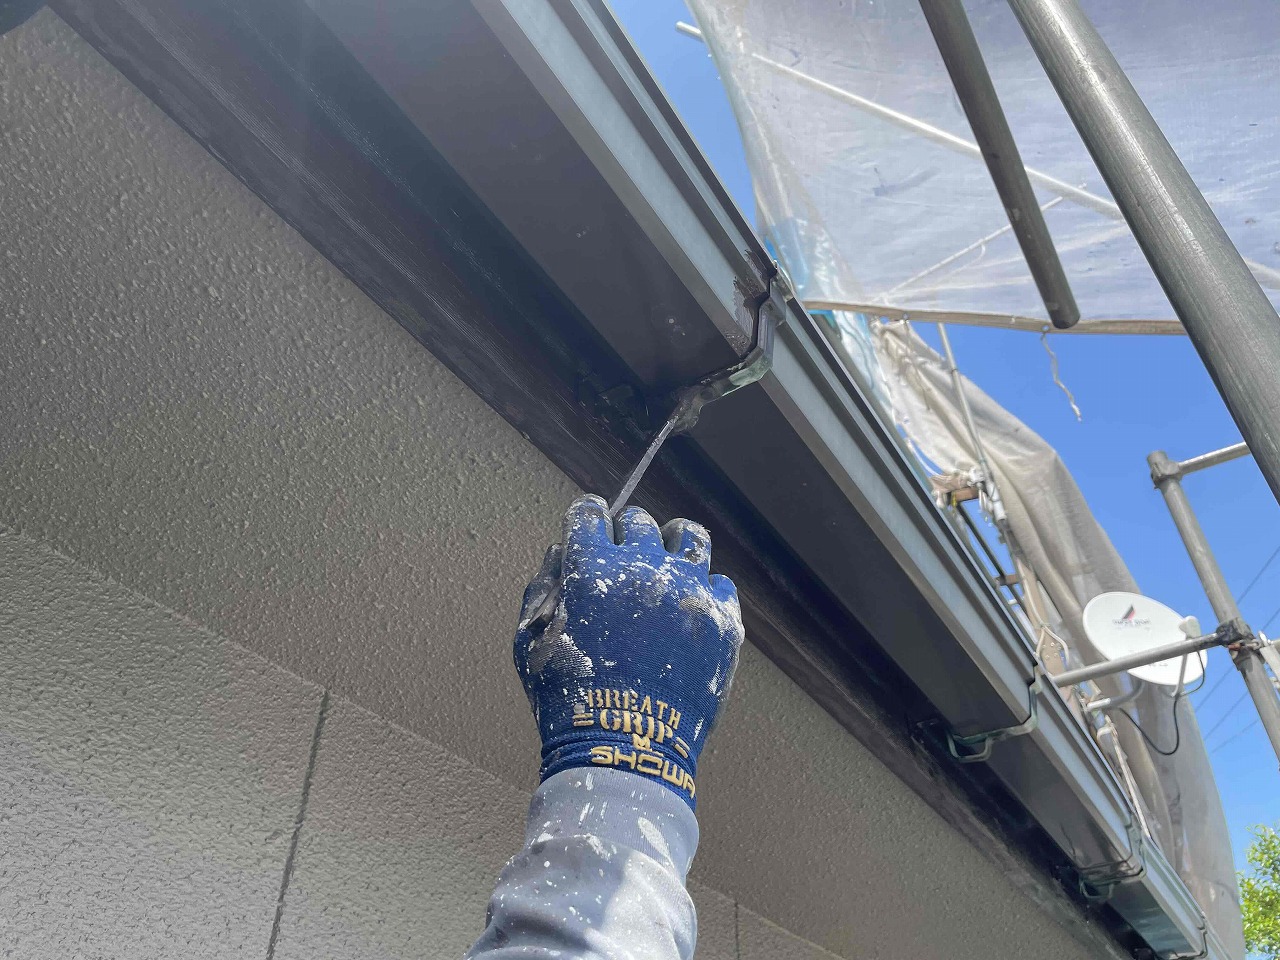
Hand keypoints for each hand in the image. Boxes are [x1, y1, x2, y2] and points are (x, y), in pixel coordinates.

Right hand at [514, 495, 743, 809]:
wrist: (625, 748)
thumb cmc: (569, 700)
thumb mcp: (530, 643)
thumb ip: (542, 590)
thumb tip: (559, 555)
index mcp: (592, 568)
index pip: (589, 514)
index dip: (585, 516)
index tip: (588, 522)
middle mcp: (644, 568)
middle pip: (639, 521)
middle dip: (625, 533)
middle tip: (621, 554)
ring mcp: (689, 591)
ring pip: (690, 537)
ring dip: (673, 543)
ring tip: (667, 558)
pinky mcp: (721, 620)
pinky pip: (719, 582)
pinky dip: (703, 588)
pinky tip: (690, 603)